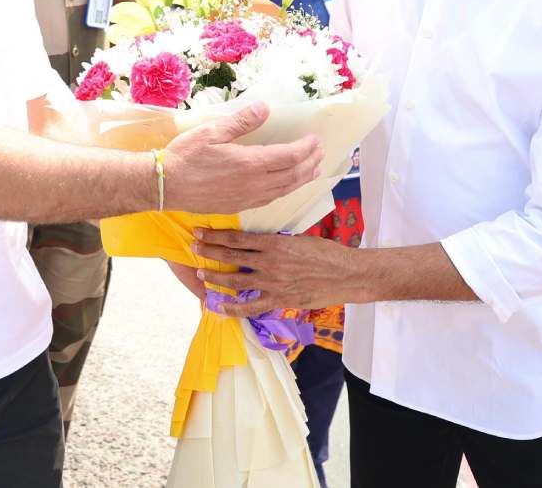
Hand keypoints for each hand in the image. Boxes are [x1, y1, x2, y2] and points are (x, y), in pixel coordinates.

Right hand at [162, 101, 321, 214]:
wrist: (166, 186)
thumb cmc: (185, 156)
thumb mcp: (212, 132)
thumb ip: (241, 122)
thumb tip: (264, 108)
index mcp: (250, 163)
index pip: (289, 156)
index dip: (306, 148)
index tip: (314, 139)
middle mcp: (254, 184)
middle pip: (292, 175)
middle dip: (310, 163)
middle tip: (320, 153)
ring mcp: (247, 198)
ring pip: (284, 190)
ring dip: (302, 179)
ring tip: (313, 170)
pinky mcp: (239, 206)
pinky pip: (270, 199)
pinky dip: (285, 191)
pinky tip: (286, 186)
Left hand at [191, 229, 356, 314]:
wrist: (347, 274)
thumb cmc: (327, 253)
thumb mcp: (299, 239)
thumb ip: (277, 242)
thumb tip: (259, 241)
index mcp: (274, 243)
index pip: (237, 238)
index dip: (216, 235)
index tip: (201, 233)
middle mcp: (269, 262)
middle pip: (231, 256)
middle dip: (209, 251)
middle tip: (193, 247)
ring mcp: (273, 283)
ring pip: (236, 280)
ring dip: (216, 277)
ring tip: (202, 274)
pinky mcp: (280, 300)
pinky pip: (251, 307)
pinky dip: (233, 308)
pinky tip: (220, 307)